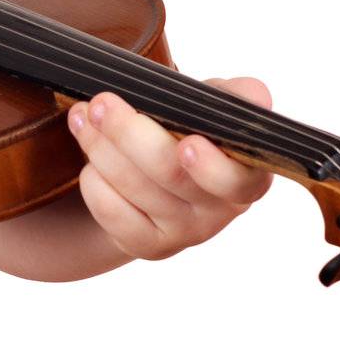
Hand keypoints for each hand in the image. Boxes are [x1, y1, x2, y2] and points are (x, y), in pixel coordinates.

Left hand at [66, 76, 274, 261]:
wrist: (163, 169)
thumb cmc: (195, 131)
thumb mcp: (219, 109)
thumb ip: (237, 98)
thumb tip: (256, 95)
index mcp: (245, 175)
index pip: (237, 181)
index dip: (212, 168)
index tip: (188, 144)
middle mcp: (219, 209)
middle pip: (171, 176)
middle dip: (129, 134)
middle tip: (100, 103)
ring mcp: (184, 232)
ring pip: (137, 189)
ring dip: (101, 149)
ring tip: (82, 116)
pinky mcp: (150, 245)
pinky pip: (115, 215)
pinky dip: (96, 185)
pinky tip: (88, 164)